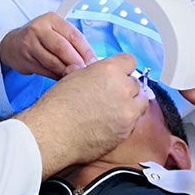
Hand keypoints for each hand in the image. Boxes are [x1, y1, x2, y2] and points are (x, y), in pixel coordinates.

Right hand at [0, 13, 96, 79]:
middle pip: (62, 48)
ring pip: (53, 62)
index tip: (94, 62)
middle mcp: (39, 29)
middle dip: (77, 62)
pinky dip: (57, 76)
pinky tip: (63, 79)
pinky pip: (46, 71)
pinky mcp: (25, 59)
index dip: (86, 50)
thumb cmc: (40, 38)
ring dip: (67, 71)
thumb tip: (92, 60)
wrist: (12, 44)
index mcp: (51, 19)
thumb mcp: (55, 31)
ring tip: (76, 76)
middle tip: (86, 72)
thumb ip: (71, 41)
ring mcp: (30, 44)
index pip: (73, 35)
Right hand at [14, 53, 147, 178]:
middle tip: (111, 95)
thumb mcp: (73, 76)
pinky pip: (133, 122)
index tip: (118, 74)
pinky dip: (125, 122)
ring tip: (114, 109)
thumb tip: (94, 73)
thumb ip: (92, 72)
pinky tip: (109, 124)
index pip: (130, 61)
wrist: (54, 133)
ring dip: (131, 104)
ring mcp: (128, 112)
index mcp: (110, 70)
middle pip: (136, 83)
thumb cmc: (58, 105)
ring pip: (140, 103)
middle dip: (125, 88)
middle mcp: (123, 89)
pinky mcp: (126, 131)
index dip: (122, 68)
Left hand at [180, 37, 194, 105]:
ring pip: (189, 89)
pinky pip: (189, 83)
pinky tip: (188, 66)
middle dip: (184, 82)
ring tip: (187, 64)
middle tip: (180, 66)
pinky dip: (186, 75)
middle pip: (191, 95)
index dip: (186, 90)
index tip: (179, 77)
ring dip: (185, 78)